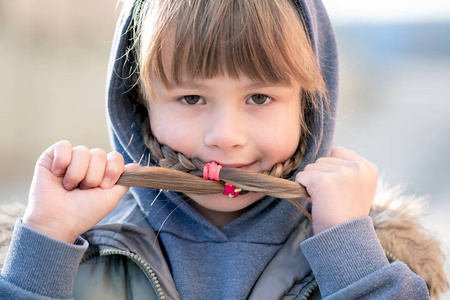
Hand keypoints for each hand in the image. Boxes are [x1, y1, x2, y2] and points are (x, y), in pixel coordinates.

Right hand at [23, 140, 137, 242]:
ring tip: (69, 187)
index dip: (112, 170)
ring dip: (77, 173)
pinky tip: (57, 174)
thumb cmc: (84, 213)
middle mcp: (87, 164)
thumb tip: (136, 165)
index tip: (104, 186)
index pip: (115, 157)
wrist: (59, 221)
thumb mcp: (110, 198)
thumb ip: (124, 182)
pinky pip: (63, 146)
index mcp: (102, 172)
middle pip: (100, 153)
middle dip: (93, 176)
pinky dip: (62, 162)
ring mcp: (70, 159)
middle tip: (83, 190)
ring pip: (82, 151)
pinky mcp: (51, 157)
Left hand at [296, 147, 377, 233]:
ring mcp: (341, 172)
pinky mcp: (324, 180)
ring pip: (311, 167)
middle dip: (321, 176)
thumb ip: (345, 170)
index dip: (332, 169)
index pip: (338, 152)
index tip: (338, 189)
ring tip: (325, 201)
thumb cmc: (346, 216)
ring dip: (311, 183)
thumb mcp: (356, 188)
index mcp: (368, 167)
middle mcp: (357, 167)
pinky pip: (301, 177)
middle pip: (323, 159)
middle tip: (331, 198)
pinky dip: (302, 189)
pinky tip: (316, 201)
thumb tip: (320, 161)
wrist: (345, 239)